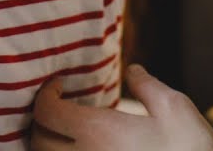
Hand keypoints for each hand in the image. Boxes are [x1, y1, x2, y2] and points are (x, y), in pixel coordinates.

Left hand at [30, 65, 212, 150]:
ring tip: (68, 132)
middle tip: (59, 107)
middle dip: (41, 122)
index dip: (44, 94)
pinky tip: (86, 150)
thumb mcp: (175, 108)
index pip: (46, 112)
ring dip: (50, 146)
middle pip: (38, 142)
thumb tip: (133, 71)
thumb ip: (147, 86)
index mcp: (99, 133)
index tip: (58, 85)